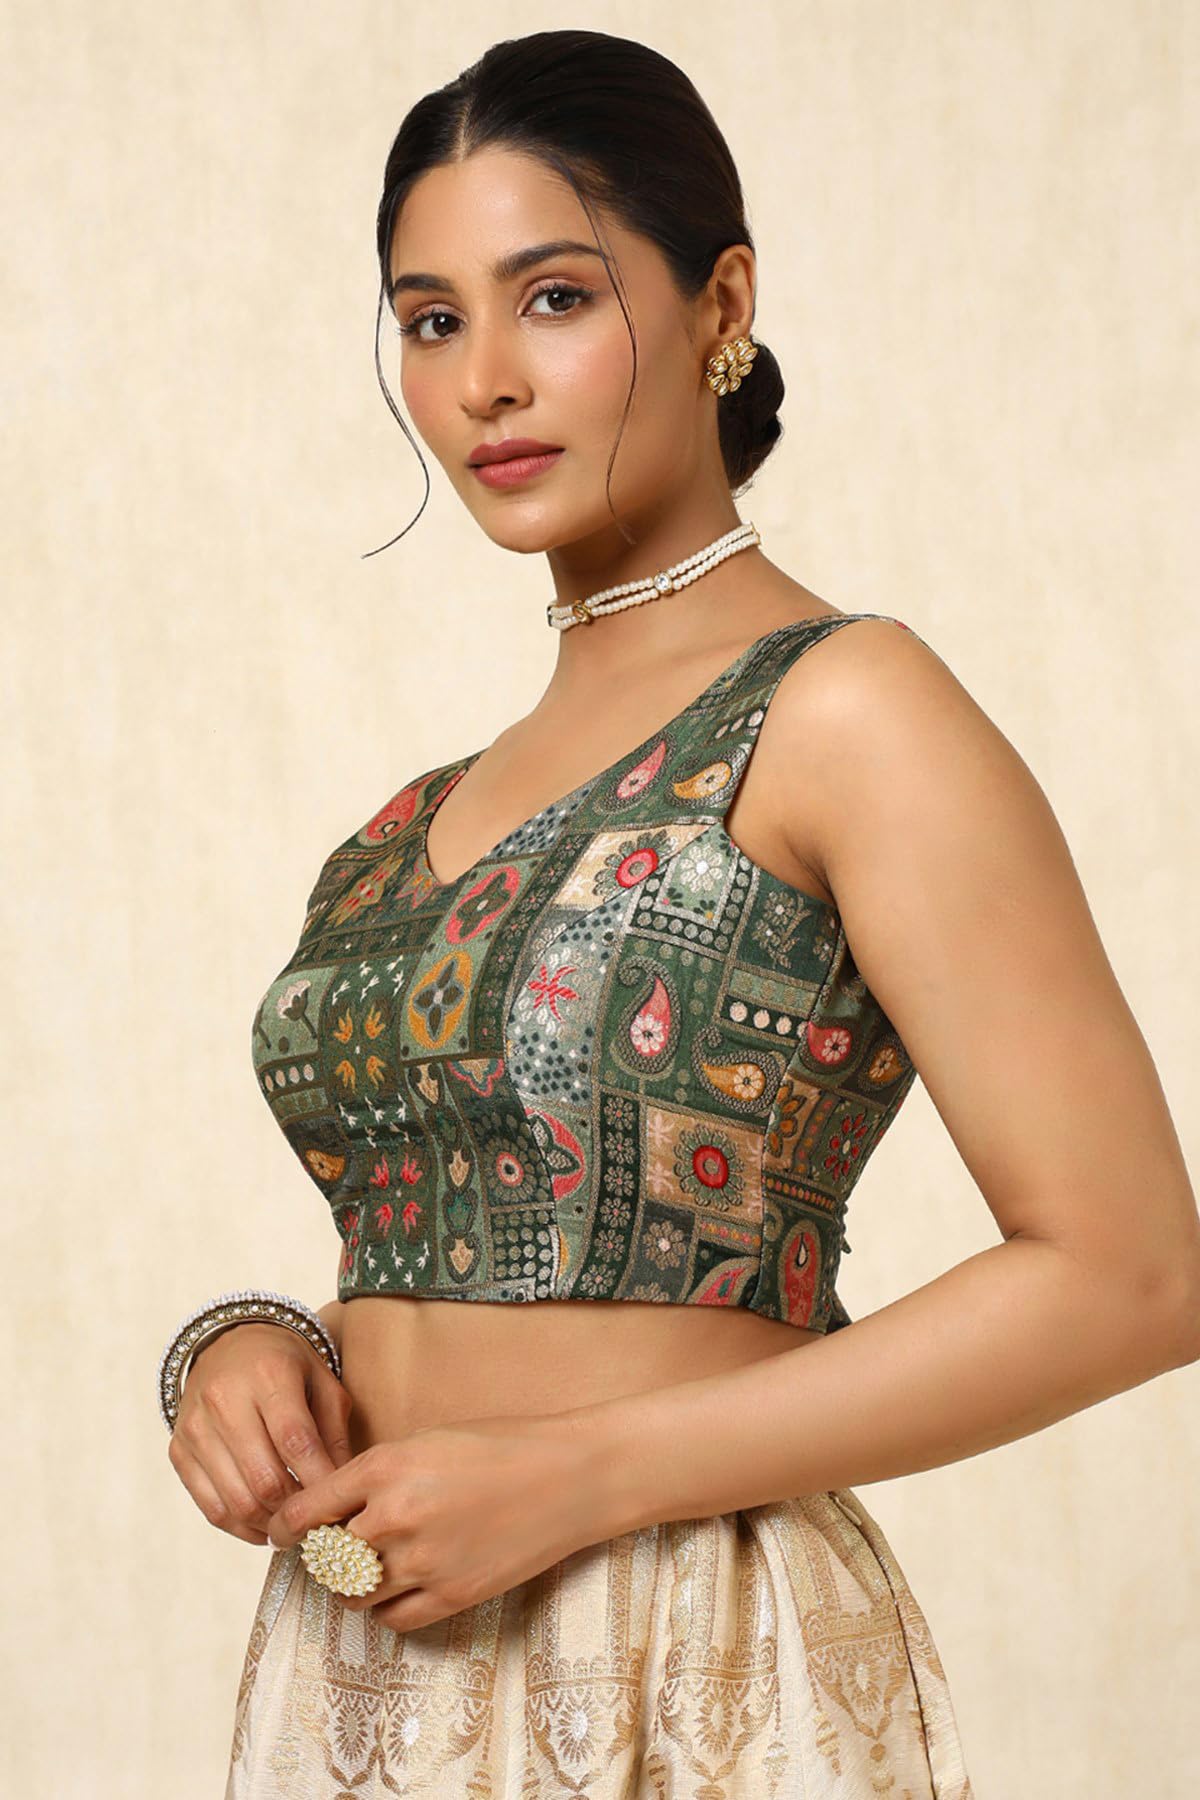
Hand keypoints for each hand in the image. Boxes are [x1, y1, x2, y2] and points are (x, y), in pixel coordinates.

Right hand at [167, 1322, 354, 1544]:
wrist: (228, 1346)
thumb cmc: (285, 1367)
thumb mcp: (322, 1383)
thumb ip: (335, 1434)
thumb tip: (341, 1490)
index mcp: (268, 1373)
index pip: (295, 1441)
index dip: (319, 1481)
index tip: (338, 1503)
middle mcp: (225, 1398)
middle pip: (265, 1479)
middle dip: (297, 1508)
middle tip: (319, 1519)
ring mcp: (196, 1427)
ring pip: (237, 1502)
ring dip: (271, 1525)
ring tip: (295, 1524)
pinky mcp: (179, 1451)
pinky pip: (212, 1509)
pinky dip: (243, 1528)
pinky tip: (266, 1525)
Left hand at [264, 1412, 614, 1631]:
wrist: (569, 1476)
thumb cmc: (502, 1445)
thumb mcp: (428, 1439)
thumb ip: (378, 1472)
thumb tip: (334, 1504)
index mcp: (386, 1468)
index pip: (307, 1510)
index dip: (284, 1526)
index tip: (279, 1532)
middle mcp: (394, 1517)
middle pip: (325, 1556)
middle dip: (320, 1555)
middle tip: (326, 1549)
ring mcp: (422, 1563)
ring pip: (353, 1594)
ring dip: (350, 1585)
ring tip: (364, 1568)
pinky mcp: (451, 1597)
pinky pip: (392, 1619)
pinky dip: (385, 1607)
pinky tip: (398, 1586)